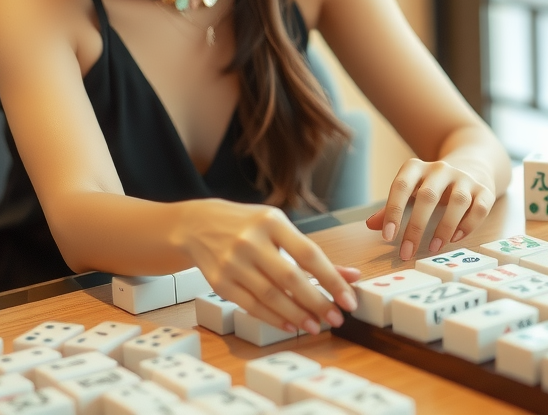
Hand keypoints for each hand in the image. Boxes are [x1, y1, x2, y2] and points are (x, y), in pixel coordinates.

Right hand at [183, 199, 359, 333]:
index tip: (349, 299)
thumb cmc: (246, 226)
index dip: (332, 279)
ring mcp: (232, 262)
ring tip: (316, 326)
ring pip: (271, 296)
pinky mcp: (219, 282)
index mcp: (271, 221)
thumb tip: (351, 276)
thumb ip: (312, 254)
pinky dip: (273, 318)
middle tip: (337, 318)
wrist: (196, 225)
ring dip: (297, 315)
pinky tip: (290, 325)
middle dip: (317, 302)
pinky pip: (251, 305)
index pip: (309, 254)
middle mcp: (251, 241)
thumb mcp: (278, 228)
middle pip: (290, 278)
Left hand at [366, 157, 495, 260]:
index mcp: (417, 168)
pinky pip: (480, 207)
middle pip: (428, 196)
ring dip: (444, 227)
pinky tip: (456, 239)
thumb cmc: (432, 185)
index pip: (401, 186)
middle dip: (416, 226)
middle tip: (407, 252)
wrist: (471, 165)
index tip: (387, 236)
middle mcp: (441, 169)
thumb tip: (371, 225)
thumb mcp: (411, 190)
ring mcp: (465, 178)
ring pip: (458, 200)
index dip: (393, 210)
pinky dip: (468, 225)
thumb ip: (391, 207)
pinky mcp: (485, 190)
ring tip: (433, 248)